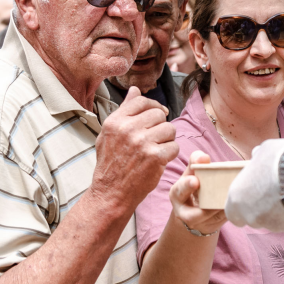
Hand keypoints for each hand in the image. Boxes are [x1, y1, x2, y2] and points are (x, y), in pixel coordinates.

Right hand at [93, 86, 178, 209]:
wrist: (111, 192)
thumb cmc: (110, 164)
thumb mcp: (108, 134)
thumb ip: (123, 111)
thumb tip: (134, 90)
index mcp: (115, 121)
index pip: (142, 101)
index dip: (153, 107)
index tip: (156, 116)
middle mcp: (128, 129)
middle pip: (159, 114)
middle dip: (160, 125)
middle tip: (155, 138)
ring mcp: (142, 143)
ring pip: (170, 128)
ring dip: (167, 139)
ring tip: (157, 149)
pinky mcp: (155, 157)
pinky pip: (174, 146)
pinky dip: (170, 154)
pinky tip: (160, 160)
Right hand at [170, 151, 226, 236]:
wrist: (194, 214)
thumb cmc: (192, 187)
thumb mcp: (190, 173)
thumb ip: (195, 162)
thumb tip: (204, 157)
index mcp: (177, 196)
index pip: (180, 191)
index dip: (187, 186)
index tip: (195, 181)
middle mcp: (185, 213)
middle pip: (194, 215)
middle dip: (206, 209)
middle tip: (219, 198)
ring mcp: (200, 224)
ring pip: (213, 219)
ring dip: (223, 209)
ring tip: (233, 196)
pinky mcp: (214, 226)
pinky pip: (224, 220)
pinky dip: (231, 211)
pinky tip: (239, 202)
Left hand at [225, 139, 283, 232]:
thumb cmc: (278, 160)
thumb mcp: (262, 151)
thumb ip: (256, 158)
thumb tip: (256, 155)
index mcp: (236, 200)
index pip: (232, 213)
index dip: (240, 205)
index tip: (250, 195)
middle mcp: (251, 217)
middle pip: (252, 218)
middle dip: (260, 207)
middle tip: (271, 191)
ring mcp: (272, 225)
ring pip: (272, 220)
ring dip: (277, 210)